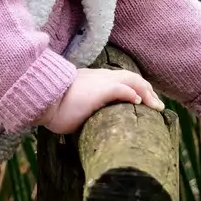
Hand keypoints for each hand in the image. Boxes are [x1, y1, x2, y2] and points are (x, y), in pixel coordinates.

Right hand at [37, 67, 163, 134]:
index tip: (144, 101)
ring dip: (147, 92)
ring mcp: (100, 81)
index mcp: (93, 80)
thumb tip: (85, 124)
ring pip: (132, 80)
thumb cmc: (51, 105)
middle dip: (147, 90)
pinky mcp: (100, 89)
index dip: (135, 88)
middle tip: (158, 105)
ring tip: (156, 105)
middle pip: (131, 77)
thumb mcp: (70, 105)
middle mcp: (99, 77)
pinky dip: (133, 94)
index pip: (120, 80)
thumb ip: (82, 109)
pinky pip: (122, 89)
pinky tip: (141, 102)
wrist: (41, 98)